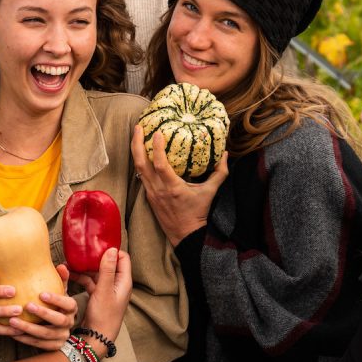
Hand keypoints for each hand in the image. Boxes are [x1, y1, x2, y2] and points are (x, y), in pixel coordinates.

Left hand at [8, 264, 77, 350]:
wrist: (56, 327)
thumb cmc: (54, 303)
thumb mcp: (59, 291)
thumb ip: (60, 279)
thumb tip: (61, 265)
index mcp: (72, 308)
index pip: (68, 304)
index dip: (56, 300)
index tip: (41, 294)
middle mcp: (69, 323)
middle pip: (59, 320)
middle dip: (43, 314)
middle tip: (27, 306)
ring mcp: (62, 336)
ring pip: (46, 334)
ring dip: (29, 328)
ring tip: (13, 321)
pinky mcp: (54, 347)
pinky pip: (39, 344)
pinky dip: (26, 339)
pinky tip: (13, 333)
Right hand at [77, 248, 131, 343]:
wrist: (97, 337)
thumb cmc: (104, 316)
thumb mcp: (104, 290)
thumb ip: (107, 270)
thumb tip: (111, 249)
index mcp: (124, 281)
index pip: (122, 258)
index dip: (112, 250)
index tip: (98, 244)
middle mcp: (117, 284)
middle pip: (108, 264)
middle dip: (94, 258)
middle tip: (81, 251)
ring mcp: (107, 289)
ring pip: (97, 273)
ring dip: (85, 268)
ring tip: (71, 263)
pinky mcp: (98, 295)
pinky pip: (90, 282)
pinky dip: (81, 278)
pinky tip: (70, 275)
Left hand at [131, 125, 227, 245]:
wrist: (185, 235)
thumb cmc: (198, 213)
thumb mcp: (210, 192)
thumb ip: (219, 173)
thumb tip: (225, 154)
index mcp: (173, 187)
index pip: (160, 164)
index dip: (156, 147)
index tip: (156, 132)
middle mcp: (158, 189)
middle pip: (141, 163)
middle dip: (136, 143)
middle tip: (138, 127)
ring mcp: (150, 193)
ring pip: (138, 169)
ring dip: (136, 151)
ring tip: (137, 134)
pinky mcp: (148, 196)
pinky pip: (141, 175)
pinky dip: (140, 162)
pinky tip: (142, 152)